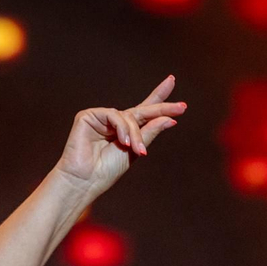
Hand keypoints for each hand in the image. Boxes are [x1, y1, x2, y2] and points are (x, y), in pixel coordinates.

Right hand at [53, 75, 185, 194]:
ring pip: (129, 117)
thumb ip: (149, 133)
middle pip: (141, 110)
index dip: (159, 99)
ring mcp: (101, 118)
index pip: (144, 111)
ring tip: (138, 150)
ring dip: (136, 134)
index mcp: (125, 132)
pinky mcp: (88, 116)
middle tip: (181, 108)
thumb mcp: (135, 151)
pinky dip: (122, 128)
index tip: (173, 85)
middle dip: (161, 108)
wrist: (85, 180)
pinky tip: (122, 142)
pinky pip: (113, 115)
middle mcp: (114, 122)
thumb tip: (169, 119)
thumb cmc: (106, 171)